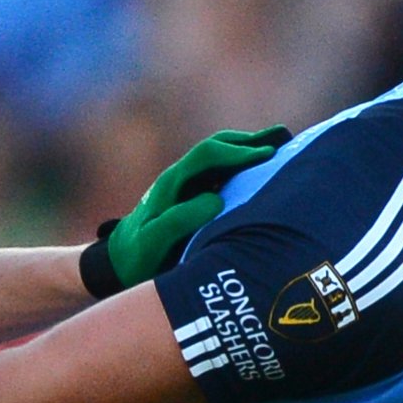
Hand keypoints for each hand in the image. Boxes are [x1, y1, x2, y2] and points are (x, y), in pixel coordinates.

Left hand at [93, 125, 288, 291]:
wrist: (118, 262)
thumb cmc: (136, 256)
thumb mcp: (153, 242)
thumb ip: (179, 220)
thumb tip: (215, 199)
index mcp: (173, 184)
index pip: (208, 154)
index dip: (238, 152)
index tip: (267, 155)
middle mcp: (182, 178)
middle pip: (218, 147)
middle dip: (250, 142)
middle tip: (284, 140)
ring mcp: (189, 186)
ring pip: (222, 158)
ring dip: (249, 150)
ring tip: (283, 146)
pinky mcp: (194, 198)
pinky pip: (223, 175)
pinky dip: (245, 168)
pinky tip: (267, 173)